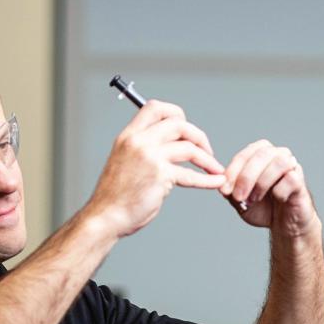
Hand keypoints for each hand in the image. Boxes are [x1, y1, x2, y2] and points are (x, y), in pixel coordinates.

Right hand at [88, 100, 225, 237]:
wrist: (106, 216)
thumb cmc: (116, 195)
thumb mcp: (126, 161)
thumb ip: (144, 150)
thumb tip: (169, 147)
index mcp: (129, 135)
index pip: (155, 107)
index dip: (176, 114)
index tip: (187, 130)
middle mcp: (139, 141)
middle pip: (178, 124)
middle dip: (199, 136)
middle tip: (207, 151)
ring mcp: (150, 157)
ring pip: (189, 148)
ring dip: (207, 159)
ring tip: (215, 169)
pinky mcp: (160, 176)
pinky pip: (191, 175)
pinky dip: (208, 179)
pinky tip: (217, 181)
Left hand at [219, 140, 318, 236]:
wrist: (284, 226)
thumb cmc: (264, 209)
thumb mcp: (241, 202)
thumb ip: (230, 191)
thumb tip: (221, 184)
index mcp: (261, 154)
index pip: (245, 155)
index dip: (233, 171)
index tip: (224, 190)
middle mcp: (277, 155)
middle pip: (261, 154)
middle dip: (246, 176)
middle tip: (238, 196)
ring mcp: (292, 166)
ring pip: (278, 162)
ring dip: (262, 182)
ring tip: (254, 199)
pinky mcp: (301, 181)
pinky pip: (290, 179)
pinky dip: (280, 192)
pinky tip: (278, 200)